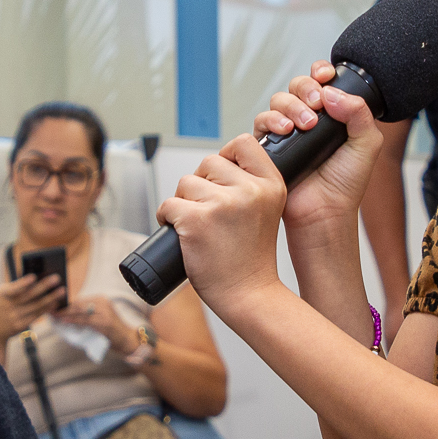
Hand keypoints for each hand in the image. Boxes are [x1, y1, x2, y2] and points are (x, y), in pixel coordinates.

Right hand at [0, 273, 64, 346]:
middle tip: (57, 278)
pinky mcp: (21, 325)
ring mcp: (15, 317)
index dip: (23, 283)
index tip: (34, 276)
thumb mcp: (2, 294)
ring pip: (36, 306)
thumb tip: (38, 278)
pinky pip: (37, 316)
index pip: (13, 288)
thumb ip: (16, 286)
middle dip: (44, 286)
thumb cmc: (0, 305)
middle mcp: (8, 306)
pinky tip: (56, 303)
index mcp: (2, 294)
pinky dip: (47, 309)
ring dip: (51, 298)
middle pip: (29, 296)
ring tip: (62, 290)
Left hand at [54, 293, 134, 351]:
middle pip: (78, 303)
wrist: (127, 340)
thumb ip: (86, 313)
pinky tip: (63, 321)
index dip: (65, 303)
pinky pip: (84, 320)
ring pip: (80, 311)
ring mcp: (104, 312)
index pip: (79, 300)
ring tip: (53, 315)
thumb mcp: (99, 317)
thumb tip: (65, 312)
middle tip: (50, 309)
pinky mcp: (104, 322)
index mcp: (101, 299)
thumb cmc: (111, 332)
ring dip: (65, 313)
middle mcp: (103, 302)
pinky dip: (73, 320)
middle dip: (63, 307)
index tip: (53, 305)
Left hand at [154, 134, 289, 316]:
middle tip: (208, 212)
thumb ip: (249, 185)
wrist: (249, 295)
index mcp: (271, 184)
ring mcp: (223, 204)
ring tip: (198, 226)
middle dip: (201, 184)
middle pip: (208, 162)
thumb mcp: (266, 211)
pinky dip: (166, 216)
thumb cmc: (251, 258)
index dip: (226, 156)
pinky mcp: (197, 220)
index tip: (221, 178)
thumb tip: (215, 165)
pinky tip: (180, 232)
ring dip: (183, 202)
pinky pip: (169, 204)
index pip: (243, 143)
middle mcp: (250, 190)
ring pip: (186, 182)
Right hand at [252, 61, 384, 233]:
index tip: (325, 76)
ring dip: (291, 106)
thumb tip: (331, 92)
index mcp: (330, 115)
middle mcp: (307, 120)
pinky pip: (261, 122)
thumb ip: (359, 113)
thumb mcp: (366, 144)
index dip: (320, 72)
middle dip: (305, 88)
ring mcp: (286, 132)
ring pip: (278, 100)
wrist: (325, 212)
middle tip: (317, 105)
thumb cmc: (346, 184)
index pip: (321, 82)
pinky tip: (286, 130)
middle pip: (297, 86)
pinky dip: (271, 120)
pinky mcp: (268, 146)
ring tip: (304, 125)